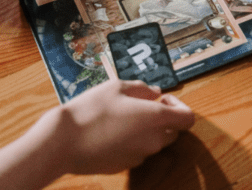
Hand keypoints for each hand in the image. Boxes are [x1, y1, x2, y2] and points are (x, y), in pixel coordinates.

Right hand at [48, 80, 195, 173]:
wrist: (63, 142)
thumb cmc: (91, 110)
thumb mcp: (116, 87)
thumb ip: (142, 88)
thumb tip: (155, 93)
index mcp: (156, 118)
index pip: (188, 118)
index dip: (180, 106)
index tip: (164, 99)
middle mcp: (153, 140)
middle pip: (173, 131)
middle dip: (164, 118)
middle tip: (143, 105)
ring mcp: (140, 155)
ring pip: (155, 142)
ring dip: (147, 130)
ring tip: (123, 116)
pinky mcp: (126, 165)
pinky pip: (138, 151)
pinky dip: (132, 141)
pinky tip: (112, 131)